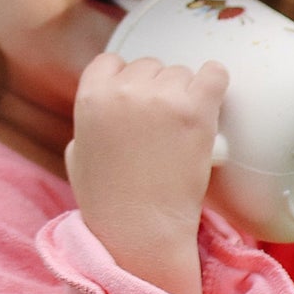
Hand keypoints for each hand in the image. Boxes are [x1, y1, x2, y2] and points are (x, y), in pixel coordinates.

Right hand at [64, 52, 226, 293]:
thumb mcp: (78, 156)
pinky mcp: (194, 110)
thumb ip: (89, 123)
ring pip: (180, 73)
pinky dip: (215, 83)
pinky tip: (213, 99)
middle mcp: (124, 89)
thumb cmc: (107, 204)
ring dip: (185, 94)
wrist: (139, 231)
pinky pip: (214, 74)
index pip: (110, 62)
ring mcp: (161, 97)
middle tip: (164, 124)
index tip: (135, 102)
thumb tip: (102, 113)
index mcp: (91, 96)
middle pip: (149, 66)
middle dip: (157, 89)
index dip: (125, 81)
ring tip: (184, 130)